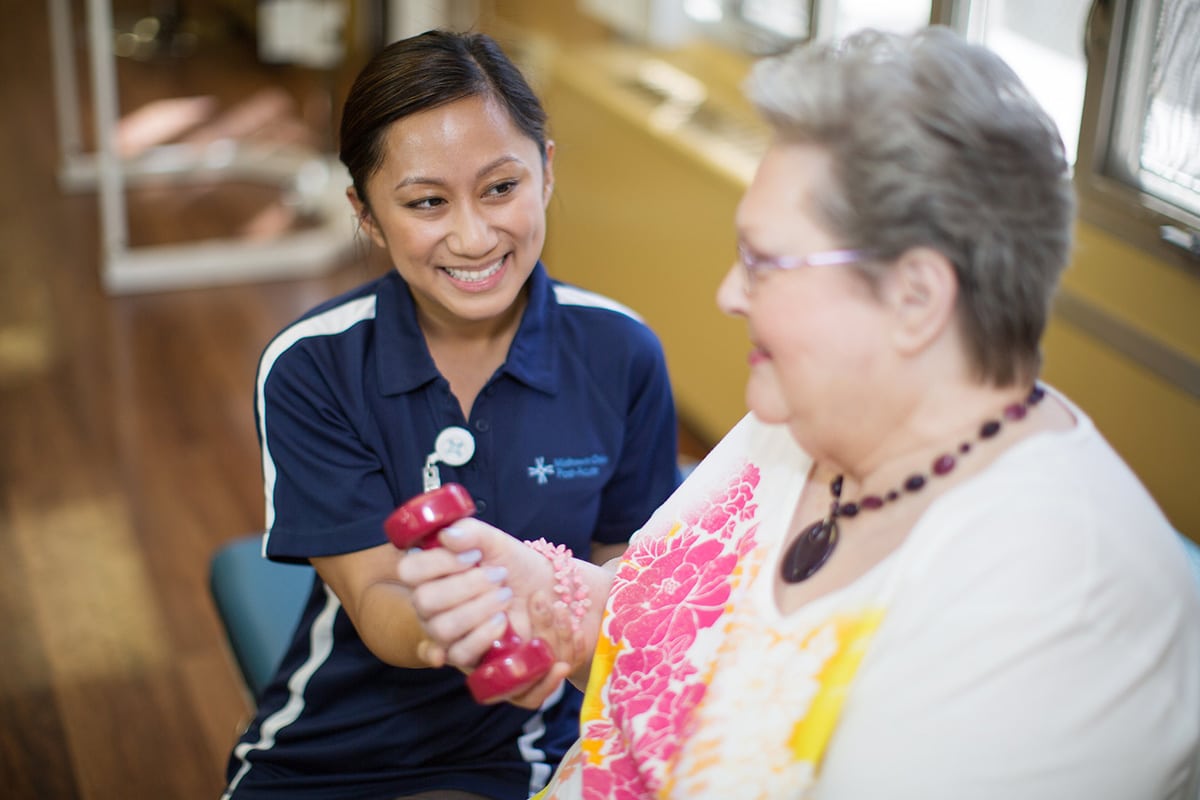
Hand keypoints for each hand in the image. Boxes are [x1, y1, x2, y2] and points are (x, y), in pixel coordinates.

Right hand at [397, 519, 578, 679]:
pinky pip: (460, 653)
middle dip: (467, 585)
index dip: (440, 562)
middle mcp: (429, 605)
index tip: (475, 556)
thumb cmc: (511, 563)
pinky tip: (501, 621)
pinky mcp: (464, 655)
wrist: (542, 590)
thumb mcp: (494, 541)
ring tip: (505, 595)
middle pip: (425, 601)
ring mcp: (443, 632)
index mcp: (429, 573)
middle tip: (498, 576)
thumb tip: (447, 536)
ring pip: (442, 628)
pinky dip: (484, 635)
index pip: (409, 570)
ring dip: (479, 608)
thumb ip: (470, 532)